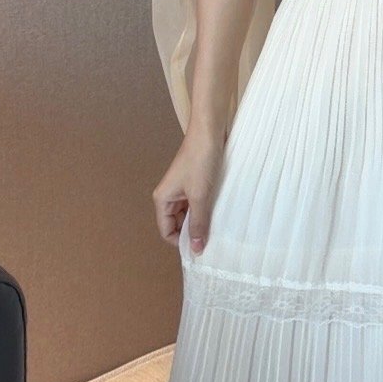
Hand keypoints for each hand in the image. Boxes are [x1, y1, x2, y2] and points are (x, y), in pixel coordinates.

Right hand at [152, 127, 225, 252]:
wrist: (210, 131)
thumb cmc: (200, 161)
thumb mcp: (200, 196)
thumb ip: (198, 223)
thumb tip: (195, 249)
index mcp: (162, 199)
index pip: (166, 231)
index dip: (181, 242)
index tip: (200, 249)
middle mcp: (169, 195)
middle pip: (177, 223)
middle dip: (192, 232)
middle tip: (212, 240)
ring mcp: (182, 188)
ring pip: (189, 213)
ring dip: (201, 220)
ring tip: (218, 227)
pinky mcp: (195, 182)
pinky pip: (198, 202)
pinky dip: (207, 209)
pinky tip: (220, 212)